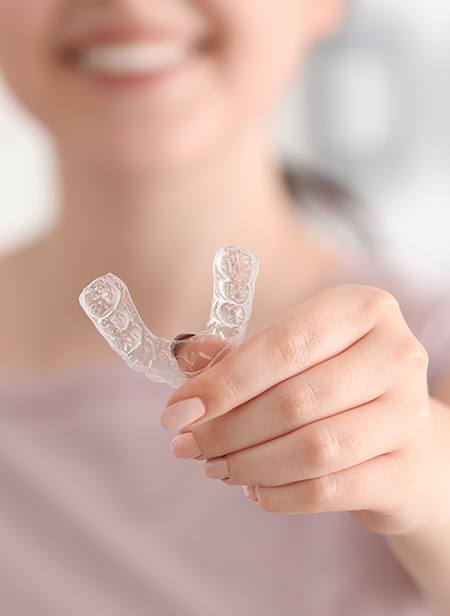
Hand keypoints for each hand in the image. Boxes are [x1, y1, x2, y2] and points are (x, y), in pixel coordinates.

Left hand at [161, 284, 445, 535]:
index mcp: (363, 310)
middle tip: (187, 445)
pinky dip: (279, 495)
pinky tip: (253, 490)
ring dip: (249, 463)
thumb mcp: (295, 355)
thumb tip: (184, 354)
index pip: (285, 344)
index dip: (224, 382)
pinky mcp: (404, 471)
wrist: (403, 440)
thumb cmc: (336, 386)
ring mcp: (407, 416)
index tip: (176, 411)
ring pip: (313, 448)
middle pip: (295, 400)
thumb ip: (240, 354)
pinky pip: (329, 490)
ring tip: (215, 467)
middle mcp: (395, 356)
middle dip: (227, 429)